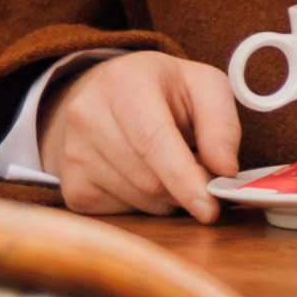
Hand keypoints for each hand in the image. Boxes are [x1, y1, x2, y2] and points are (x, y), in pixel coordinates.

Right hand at [39, 52, 238, 221]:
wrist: (104, 95)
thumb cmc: (161, 91)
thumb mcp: (202, 85)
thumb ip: (221, 122)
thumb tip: (225, 169)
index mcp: (124, 82)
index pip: (152, 140)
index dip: (183, 178)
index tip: (209, 207)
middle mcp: (88, 116)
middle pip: (149, 179)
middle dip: (186, 188)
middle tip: (206, 179)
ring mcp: (74, 154)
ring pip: (140, 201)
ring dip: (169, 197)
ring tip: (171, 167)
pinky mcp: (72, 187)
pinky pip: (122, 214)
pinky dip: (146, 205)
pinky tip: (145, 176)